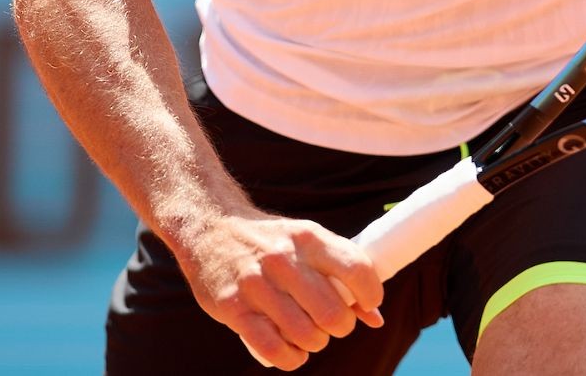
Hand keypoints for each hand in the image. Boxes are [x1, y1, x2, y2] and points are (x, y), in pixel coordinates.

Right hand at [174, 211, 384, 369]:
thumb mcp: (308, 242)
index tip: (367, 303)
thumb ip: (342, 273)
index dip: (371, 294)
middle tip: (332, 324)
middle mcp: (284, 260)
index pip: (357, 270)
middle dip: (340, 327)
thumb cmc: (271, 241)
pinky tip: (291, 350)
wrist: (210, 229)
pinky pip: (274, 349)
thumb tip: (375, 317)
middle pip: (332, 313)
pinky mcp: (234, 309)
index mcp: (309, 238)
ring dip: (315, 343)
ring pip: (305, 335)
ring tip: (310, 335)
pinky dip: (291, 358)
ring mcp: (257, 285)